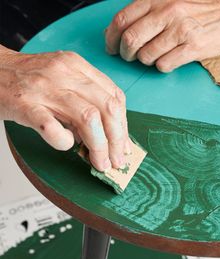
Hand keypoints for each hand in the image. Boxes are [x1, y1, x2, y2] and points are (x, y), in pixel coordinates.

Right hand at [0, 47, 130, 170]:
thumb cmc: (30, 80)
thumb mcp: (63, 79)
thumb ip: (86, 101)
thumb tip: (105, 136)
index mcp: (77, 66)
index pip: (114, 96)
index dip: (124, 125)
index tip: (124, 145)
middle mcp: (65, 74)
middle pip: (107, 108)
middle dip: (117, 140)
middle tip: (117, 160)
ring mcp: (45, 89)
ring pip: (88, 118)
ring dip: (99, 146)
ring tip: (100, 163)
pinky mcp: (26, 105)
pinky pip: (53, 128)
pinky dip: (64, 142)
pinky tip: (65, 144)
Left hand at [106, 0, 219, 71]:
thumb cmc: (195, 10)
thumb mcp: (166, 2)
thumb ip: (140, 14)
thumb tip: (112, 31)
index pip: (122, 20)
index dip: (111, 38)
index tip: (111, 47)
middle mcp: (167, 12)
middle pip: (130, 40)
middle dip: (125, 54)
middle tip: (129, 56)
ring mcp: (180, 30)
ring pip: (146, 56)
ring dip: (146, 60)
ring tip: (156, 54)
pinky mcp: (192, 47)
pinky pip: (163, 65)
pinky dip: (162, 66)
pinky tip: (169, 58)